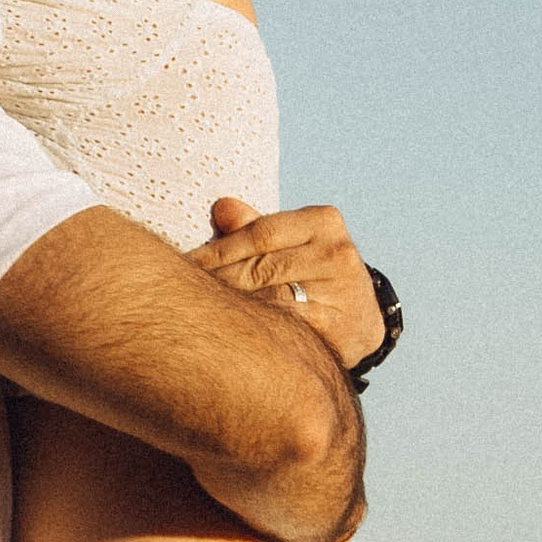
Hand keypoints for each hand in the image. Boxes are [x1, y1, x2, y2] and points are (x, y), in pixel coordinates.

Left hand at [190, 197, 382, 370]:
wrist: (361, 320)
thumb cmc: (313, 275)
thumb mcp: (292, 244)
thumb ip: (256, 227)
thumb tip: (221, 207)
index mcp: (323, 221)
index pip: (259, 233)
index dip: (217, 251)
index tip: (185, 265)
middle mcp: (335, 252)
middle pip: (259, 267)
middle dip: (217, 282)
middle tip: (179, 294)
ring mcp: (340, 291)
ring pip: (268, 299)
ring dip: (228, 308)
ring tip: (195, 314)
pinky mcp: (338, 327)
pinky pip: (283, 328)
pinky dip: (253, 331)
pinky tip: (227, 335)